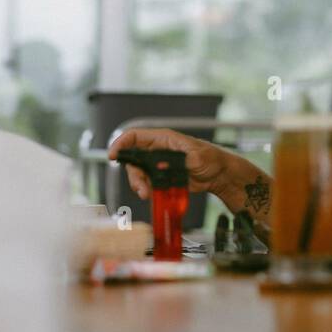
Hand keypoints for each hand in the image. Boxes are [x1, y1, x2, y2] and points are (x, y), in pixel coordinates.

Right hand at [108, 128, 238, 202]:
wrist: (219, 176)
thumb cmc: (212, 158)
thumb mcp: (198, 156)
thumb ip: (180, 160)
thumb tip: (163, 165)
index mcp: (163, 139)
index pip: (135, 136)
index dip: (121, 143)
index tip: (112, 155)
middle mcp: (157, 151)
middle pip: (133, 160)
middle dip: (133, 175)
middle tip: (140, 188)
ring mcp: (158, 165)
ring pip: (139, 174)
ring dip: (139, 185)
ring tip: (147, 194)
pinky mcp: (162, 178)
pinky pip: (148, 184)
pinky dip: (148, 191)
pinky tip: (154, 195)